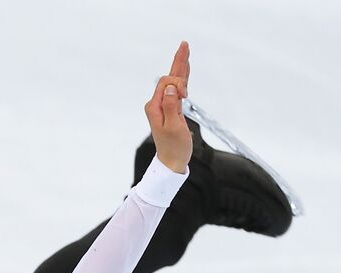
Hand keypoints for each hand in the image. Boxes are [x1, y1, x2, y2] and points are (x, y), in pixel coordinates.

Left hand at [143, 41, 191, 173]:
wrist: (172, 161)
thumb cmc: (173, 147)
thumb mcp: (173, 127)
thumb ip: (171, 106)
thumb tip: (170, 88)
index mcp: (155, 107)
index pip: (166, 84)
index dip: (178, 85)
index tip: (185, 97)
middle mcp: (158, 104)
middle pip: (170, 78)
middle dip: (178, 62)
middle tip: (185, 44)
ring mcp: (165, 106)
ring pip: (174, 82)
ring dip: (181, 66)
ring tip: (185, 50)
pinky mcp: (172, 109)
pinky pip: (177, 89)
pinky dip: (183, 78)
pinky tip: (185, 69)